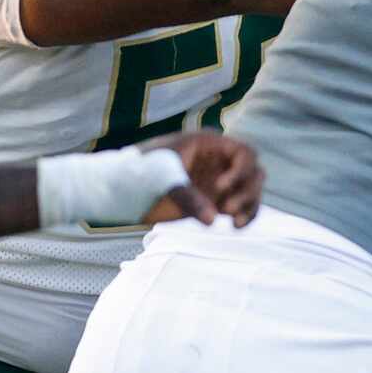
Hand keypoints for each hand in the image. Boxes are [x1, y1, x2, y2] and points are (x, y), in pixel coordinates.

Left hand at [140, 131, 263, 226]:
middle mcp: (218, 162)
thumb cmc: (137, 174)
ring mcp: (218, 182)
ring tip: (235, 223)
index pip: (244, 152)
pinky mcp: (215, 202)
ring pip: (251, 191)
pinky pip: (242, 208)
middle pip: (253, 172)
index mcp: (208, 145)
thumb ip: (188, 197)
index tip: (220, 187)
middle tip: (226, 209)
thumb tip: (212, 220)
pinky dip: (245, 217)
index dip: (240, 170)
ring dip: (249, 205)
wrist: (118, 191)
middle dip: (246, 191)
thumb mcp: (161, 178)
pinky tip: (236, 226)